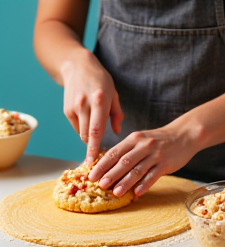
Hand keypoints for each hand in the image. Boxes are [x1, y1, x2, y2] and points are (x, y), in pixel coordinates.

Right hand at [61, 49, 123, 163]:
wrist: (77, 66)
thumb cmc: (101, 81)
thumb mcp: (114, 94)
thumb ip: (117, 114)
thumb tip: (116, 132)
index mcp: (99, 101)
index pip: (96, 129)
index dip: (94, 147)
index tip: (92, 161)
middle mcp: (84, 105)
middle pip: (86, 135)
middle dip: (91, 148)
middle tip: (94, 160)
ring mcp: (73, 107)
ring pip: (81, 133)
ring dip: (88, 138)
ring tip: (95, 134)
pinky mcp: (66, 110)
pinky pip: (76, 126)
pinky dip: (83, 128)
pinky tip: (87, 119)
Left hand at [88, 123, 198, 196]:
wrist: (183, 135)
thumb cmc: (158, 139)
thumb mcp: (141, 139)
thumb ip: (127, 150)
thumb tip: (109, 167)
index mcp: (134, 139)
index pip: (114, 152)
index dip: (101, 164)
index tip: (91, 175)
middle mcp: (143, 145)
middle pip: (124, 161)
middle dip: (110, 174)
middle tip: (100, 185)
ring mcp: (155, 154)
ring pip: (137, 170)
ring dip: (125, 182)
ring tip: (115, 192)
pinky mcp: (166, 164)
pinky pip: (153, 176)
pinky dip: (144, 185)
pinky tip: (137, 193)